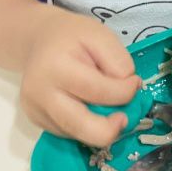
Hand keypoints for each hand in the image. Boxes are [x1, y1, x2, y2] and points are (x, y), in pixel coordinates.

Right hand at [20, 7, 141, 146]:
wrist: (37, 40)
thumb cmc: (71, 36)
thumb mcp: (100, 35)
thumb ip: (118, 61)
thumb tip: (130, 90)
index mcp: (56, 67)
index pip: (98, 91)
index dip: (125, 93)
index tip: (135, 83)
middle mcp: (40, 94)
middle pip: (83, 128)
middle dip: (112, 129)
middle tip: (124, 117)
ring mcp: (36, 111)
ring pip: (78, 135)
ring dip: (99, 127)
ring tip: (105, 104)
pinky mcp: (37, 121)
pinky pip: (69, 133)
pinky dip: (85, 125)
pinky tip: (86, 106)